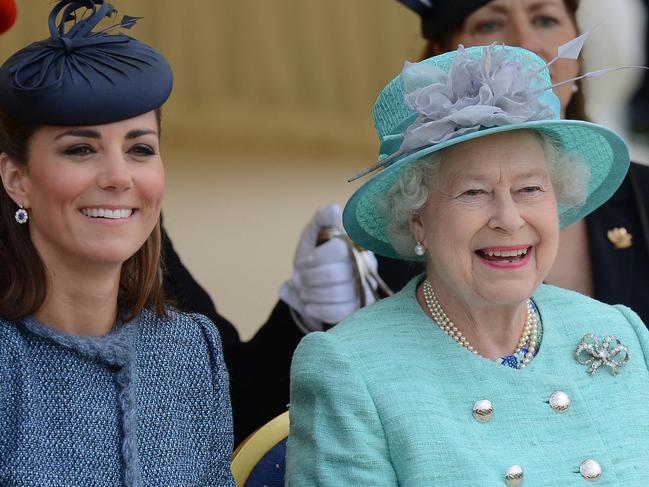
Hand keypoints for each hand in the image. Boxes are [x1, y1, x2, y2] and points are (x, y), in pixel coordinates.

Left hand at [279, 204, 377, 332]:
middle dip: (311, 278)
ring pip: (339, 294)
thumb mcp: (313, 234)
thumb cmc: (313, 258)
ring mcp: (364, 289)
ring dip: (313, 294)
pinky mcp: (359, 309)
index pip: (340, 249)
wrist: (309, 289)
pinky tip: (311, 305)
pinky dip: (318, 309)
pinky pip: (339, 312)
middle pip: (338, 274)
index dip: (319, 257)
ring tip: (306, 291)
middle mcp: (366, 266)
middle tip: (303, 279)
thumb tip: (334, 209)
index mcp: (355, 244)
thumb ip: (322, 219)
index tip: (307, 260)